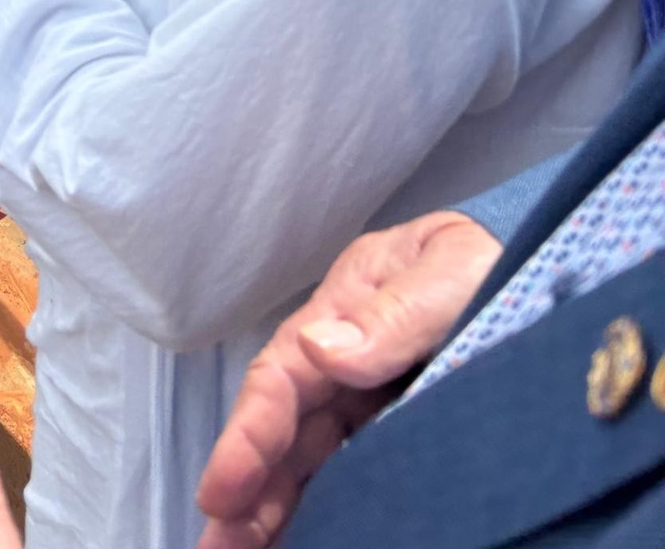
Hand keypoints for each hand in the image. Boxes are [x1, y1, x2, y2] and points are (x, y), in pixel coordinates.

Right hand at [195, 211, 500, 547]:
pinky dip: (325, 504)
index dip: (248, 434)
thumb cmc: (496, 257)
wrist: (557, 272)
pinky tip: (308, 534)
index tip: (222, 490)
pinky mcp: (406, 429)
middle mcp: (349, 357)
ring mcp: (374, 397)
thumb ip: (392, 313)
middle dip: (248, 485)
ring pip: (313, 457)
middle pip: (287, 428)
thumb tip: (321, 346)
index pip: (283, 375)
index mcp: (346, 307)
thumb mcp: (449, 270)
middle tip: (219, 547)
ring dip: (277, 503)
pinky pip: (356, 470)